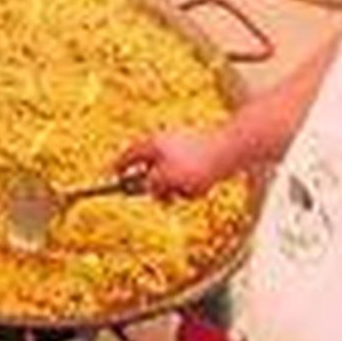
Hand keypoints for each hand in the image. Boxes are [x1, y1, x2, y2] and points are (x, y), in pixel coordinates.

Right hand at [119, 127, 239, 199]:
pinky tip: (202, 186)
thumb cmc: (194, 165)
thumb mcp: (165, 179)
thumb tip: (146, 187)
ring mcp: (182, 146)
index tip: (114, 179)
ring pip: (171, 173)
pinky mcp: (198, 153)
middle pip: (151, 167)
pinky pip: (188, 173)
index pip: (128, 156)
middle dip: (158, 186)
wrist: (227, 152)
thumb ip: (150, 184)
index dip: (119, 169)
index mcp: (151, 144)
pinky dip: (192, 183)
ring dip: (178, 187)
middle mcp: (164, 142)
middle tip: (167, 198)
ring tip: (190, 192)